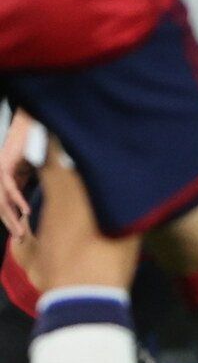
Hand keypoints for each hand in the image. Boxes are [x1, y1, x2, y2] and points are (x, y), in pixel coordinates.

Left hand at [0, 111, 33, 241]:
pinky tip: (24, 211)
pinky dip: (18, 200)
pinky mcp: (4, 166)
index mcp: (1, 179)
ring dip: (11, 218)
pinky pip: (9, 188)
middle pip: (0, 206)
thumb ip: (20, 182)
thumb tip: (21, 200)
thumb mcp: (25, 168)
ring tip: (21, 231)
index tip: (19, 233)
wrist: (29, 125)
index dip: (10, 219)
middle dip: (10, 224)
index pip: (3, 204)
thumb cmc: (29, 144)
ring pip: (2, 201)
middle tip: (20, 238)